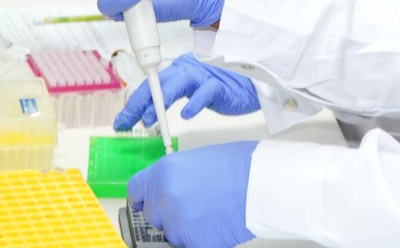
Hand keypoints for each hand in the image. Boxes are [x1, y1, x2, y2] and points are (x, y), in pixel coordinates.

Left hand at [114, 54, 259, 130]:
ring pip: (178, 83)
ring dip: (161, 101)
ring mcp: (204, 75)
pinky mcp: (220, 85)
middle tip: (127, 121)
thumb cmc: (221, 88)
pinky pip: (204, 92)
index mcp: (179, 69)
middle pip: (158, 82)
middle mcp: (188, 69)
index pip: (151, 84)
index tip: (122, 121)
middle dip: (139, 103)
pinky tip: (186, 114)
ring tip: (149, 119)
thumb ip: (169, 97)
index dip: (134, 102)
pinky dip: (194, 103)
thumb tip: (144, 113)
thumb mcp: (190, 92)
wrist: (251, 84)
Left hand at [129, 142, 257, 247]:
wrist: (263, 183)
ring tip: (212, 214)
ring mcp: (177, 223)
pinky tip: (217, 226)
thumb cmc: (241, 166)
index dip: (142, 198)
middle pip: (154, 215)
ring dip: (186, 229)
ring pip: (172, 234)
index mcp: (164, 172)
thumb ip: (177, 177)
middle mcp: (165, 197)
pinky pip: (189, 245)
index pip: (136, 190)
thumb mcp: (199, 160)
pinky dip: (201, 239)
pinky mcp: (193, 243)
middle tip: (194, 207)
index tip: (143, 203)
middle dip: (169, 214)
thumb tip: (169, 190)